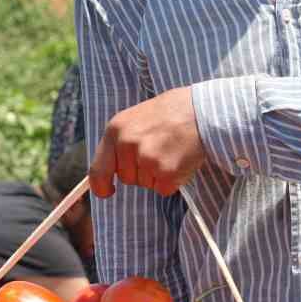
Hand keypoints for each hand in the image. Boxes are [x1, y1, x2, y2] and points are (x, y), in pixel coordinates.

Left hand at [89, 87, 203, 198]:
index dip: (101, 186)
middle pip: (127, 178)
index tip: (108, 191)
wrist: (203, 110)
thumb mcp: (136, 118)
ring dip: (158, 174)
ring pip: (146, 184)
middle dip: (141, 171)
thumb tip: (112, 167)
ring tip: (172, 150)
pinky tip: (180, 160)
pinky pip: (164, 189)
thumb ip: (121, 141)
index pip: (98, 170)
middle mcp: (127, 145)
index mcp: (115, 130)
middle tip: (160, 149)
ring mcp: (146, 159)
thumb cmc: (172, 112)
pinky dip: (174, 180)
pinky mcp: (166, 173)